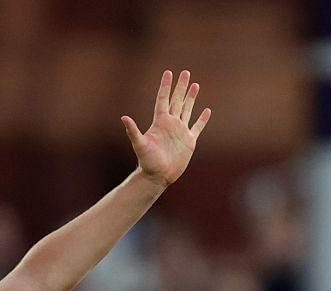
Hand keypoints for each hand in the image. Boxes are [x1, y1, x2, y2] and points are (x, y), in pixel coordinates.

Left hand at [122, 70, 210, 188]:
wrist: (158, 176)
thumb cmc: (147, 162)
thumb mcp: (140, 145)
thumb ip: (133, 131)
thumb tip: (123, 118)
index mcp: (160, 122)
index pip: (163, 99)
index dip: (166, 86)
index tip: (168, 73)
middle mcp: (171, 124)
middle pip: (177, 100)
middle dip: (181, 86)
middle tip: (186, 72)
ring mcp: (180, 131)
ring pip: (187, 110)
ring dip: (191, 98)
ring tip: (195, 85)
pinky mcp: (189, 141)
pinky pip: (197, 126)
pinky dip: (202, 119)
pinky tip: (206, 110)